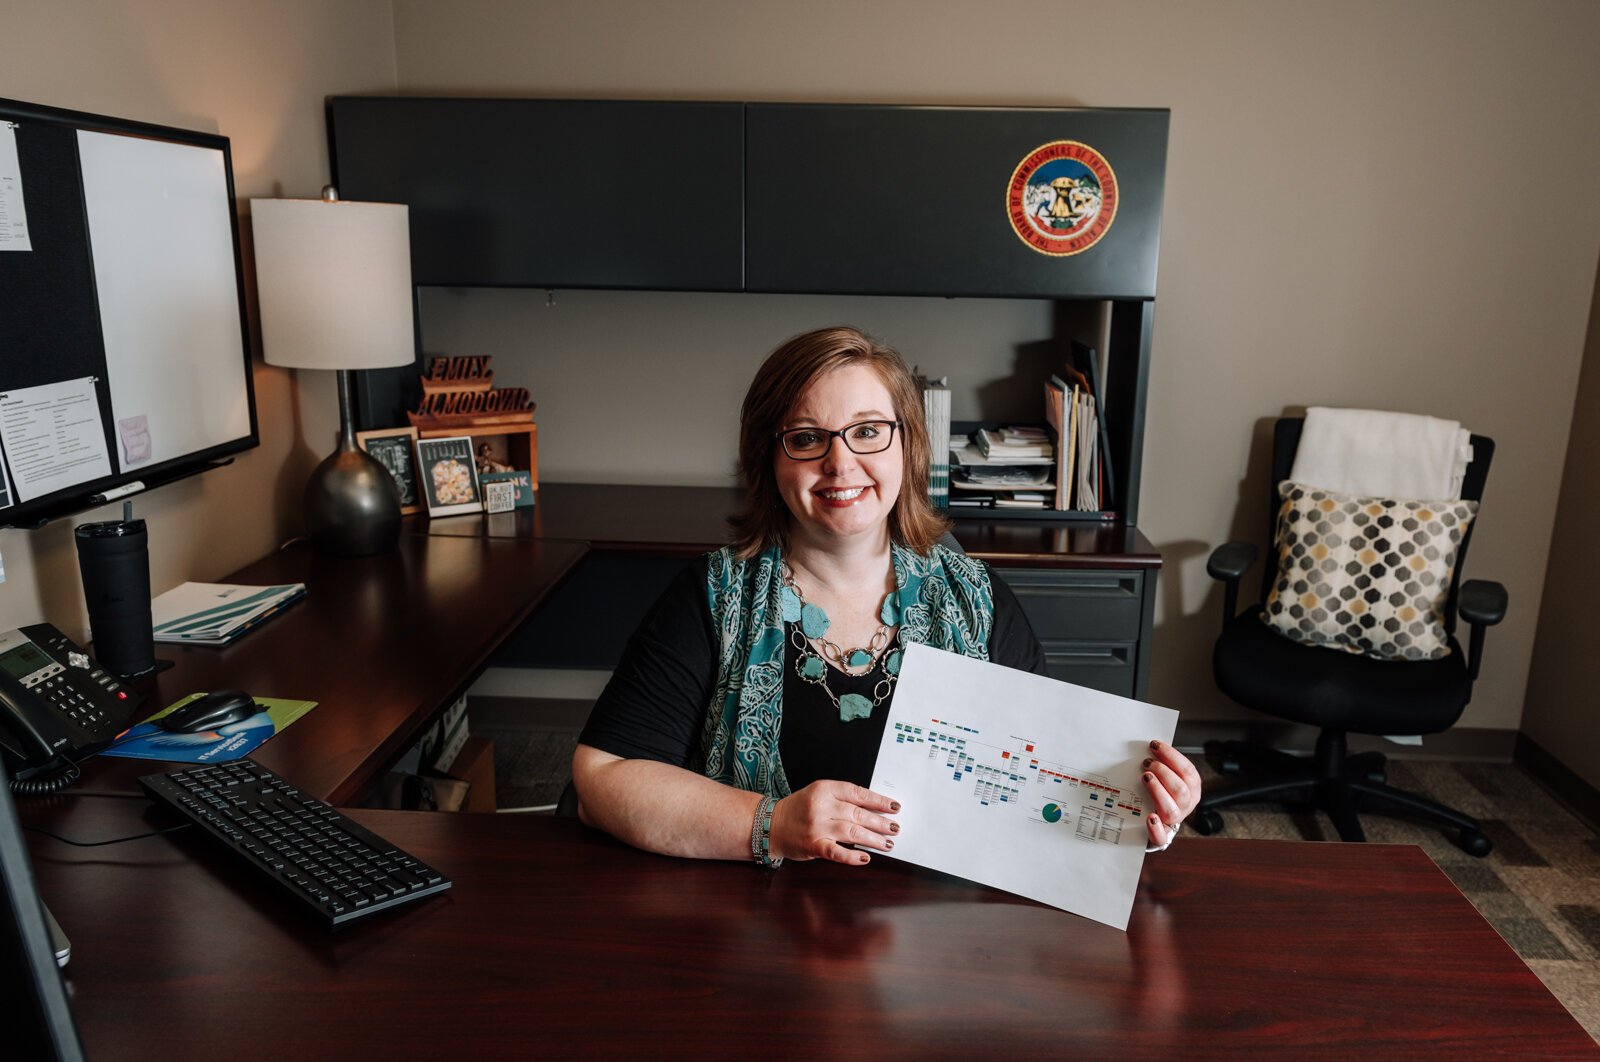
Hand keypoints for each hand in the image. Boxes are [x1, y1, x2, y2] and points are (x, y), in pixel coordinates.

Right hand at [769, 780, 899, 865]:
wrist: (771, 824)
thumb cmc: (799, 809)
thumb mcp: (818, 794)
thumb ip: (842, 798)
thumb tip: (874, 808)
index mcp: (824, 789)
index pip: (857, 793)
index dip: (878, 800)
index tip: (894, 807)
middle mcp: (821, 806)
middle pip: (857, 814)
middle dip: (880, 822)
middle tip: (894, 828)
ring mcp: (816, 827)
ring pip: (851, 832)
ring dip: (873, 839)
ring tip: (887, 843)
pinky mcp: (812, 845)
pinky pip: (836, 852)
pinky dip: (851, 856)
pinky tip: (865, 858)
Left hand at [1141, 739, 1200, 846]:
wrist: (1152, 822)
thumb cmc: (1160, 794)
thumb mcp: (1165, 777)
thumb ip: (1160, 764)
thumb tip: (1147, 747)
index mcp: (1191, 788)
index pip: (1187, 771)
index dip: (1171, 756)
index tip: (1154, 745)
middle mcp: (1186, 805)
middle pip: (1181, 789)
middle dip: (1163, 773)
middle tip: (1147, 763)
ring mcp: (1174, 821)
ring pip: (1172, 810)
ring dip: (1158, 791)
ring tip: (1145, 778)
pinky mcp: (1161, 836)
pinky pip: (1161, 836)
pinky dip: (1155, 827)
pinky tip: (1149, 817)